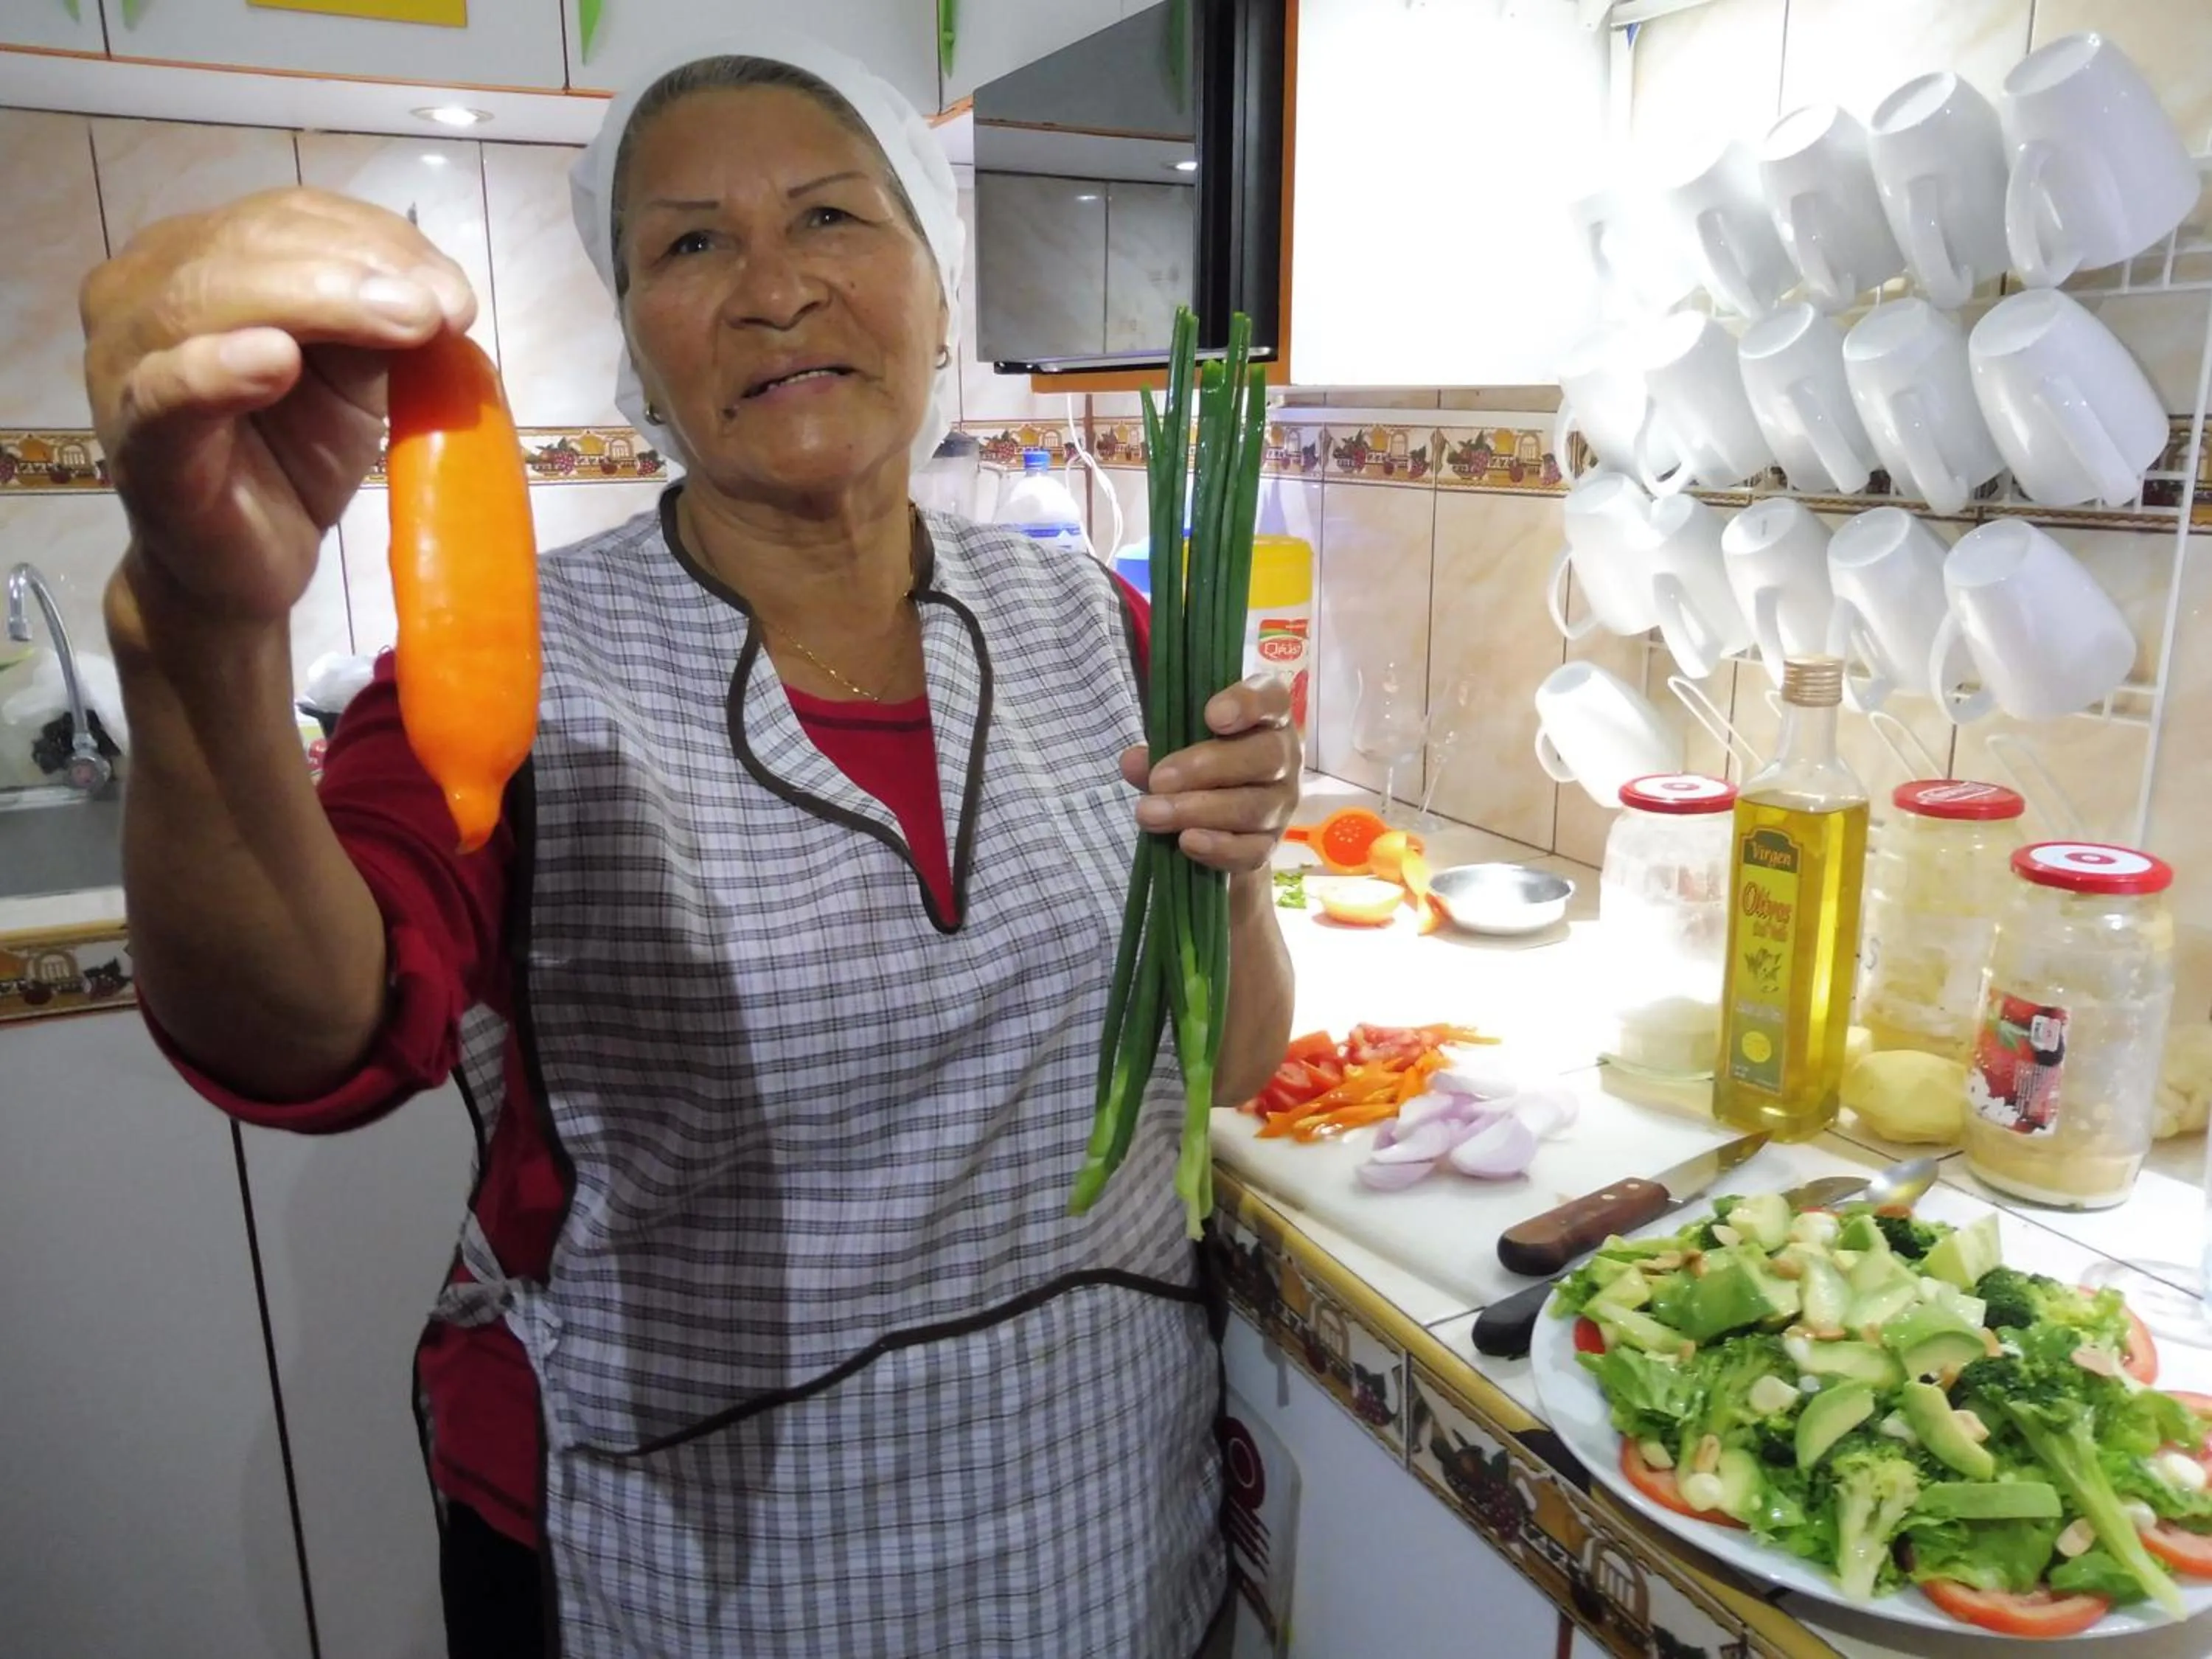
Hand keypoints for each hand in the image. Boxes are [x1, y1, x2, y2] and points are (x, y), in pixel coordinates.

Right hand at [82, 187, 475, 627]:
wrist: (247, 565)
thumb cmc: (293, 457)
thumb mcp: (352, 376)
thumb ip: (375, 322)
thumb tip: (435, 288)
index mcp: (193, 257)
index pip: (287, 217)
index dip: (378, 239)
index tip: (456, 289)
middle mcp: (141, 290)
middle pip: (249, 245)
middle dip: (359, 269)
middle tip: (444, 310)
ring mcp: (124, 362)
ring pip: (209, 298)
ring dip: (318, 301)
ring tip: (405, 322)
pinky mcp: (134, 440)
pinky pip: (167, 391)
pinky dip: (218, 369)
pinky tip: (274, 361)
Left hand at [1123, 675, 1301, 873]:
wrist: (1219, 817)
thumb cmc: (1201, 764)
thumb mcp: (1178, 748)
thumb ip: (1159, 751)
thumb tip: (1132, 761)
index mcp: (1267, 717)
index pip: (1272, 699)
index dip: (1247, 704)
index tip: (1212, 715)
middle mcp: (1285, 757)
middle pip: (1265, 757)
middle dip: (1206, 768)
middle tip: (1159, 779)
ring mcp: (1282, 803)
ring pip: (1253, 807)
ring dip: (1198, 811)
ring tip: (1151, 814)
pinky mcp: (1270, 844)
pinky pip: (1252, 851)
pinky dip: (1218, 848)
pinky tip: (1186, 842)